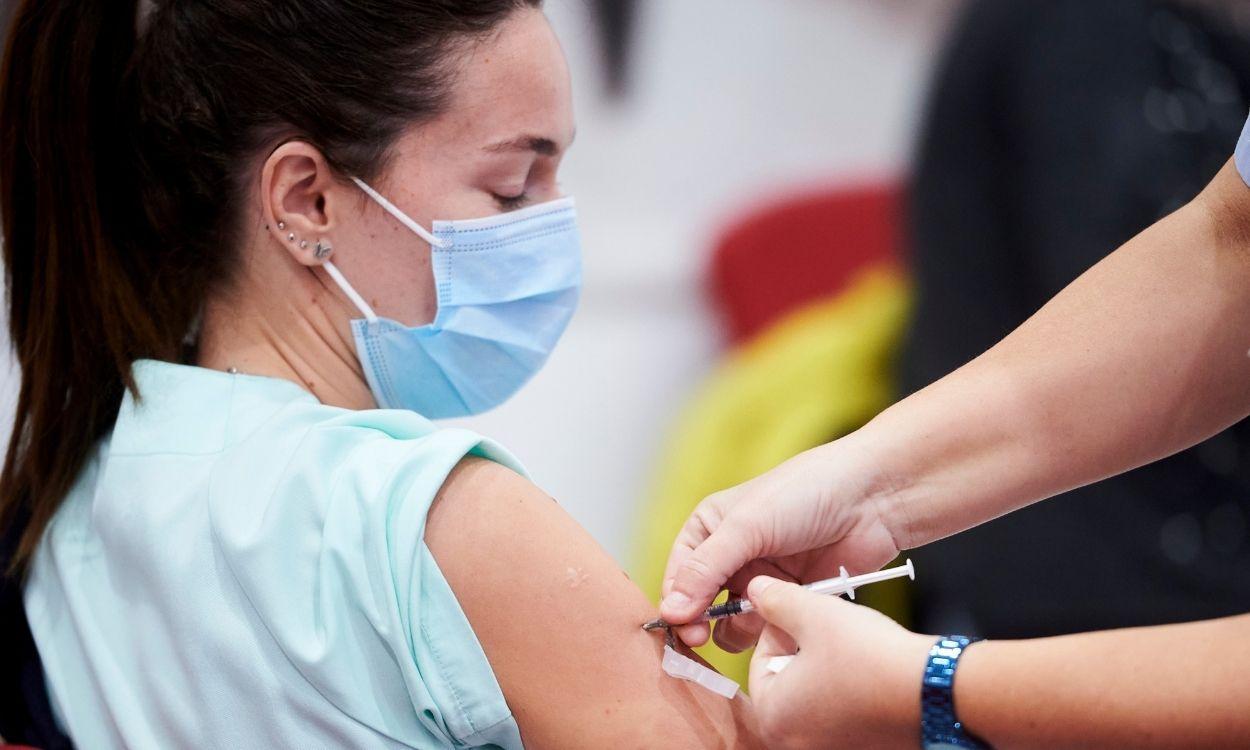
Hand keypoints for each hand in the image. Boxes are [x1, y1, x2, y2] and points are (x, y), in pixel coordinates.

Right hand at [659, 439, 900, 648]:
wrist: (871, 498)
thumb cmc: (805, 493)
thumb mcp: (747, 526)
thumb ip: (706, 569)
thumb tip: (670, 611)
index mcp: (710, 529)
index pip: (678, 575)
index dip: (676, 603)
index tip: (682, 627)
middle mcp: (731, 556)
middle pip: (701, 605)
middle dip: (701, 623)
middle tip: (702, 637)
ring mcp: (762, 579)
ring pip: (732, 624)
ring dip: (738, 629)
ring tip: (756, 619)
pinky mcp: (792, 599)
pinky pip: (769, 629)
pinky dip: (770, 632)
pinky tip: (782, 623)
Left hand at [746, 576, 930, 749]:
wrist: (936, 692)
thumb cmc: (872, 658)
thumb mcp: (815, 614)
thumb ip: (776, 601)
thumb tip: (756, 591)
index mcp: (773, 717)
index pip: (761, 662)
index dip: (783, 631)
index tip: (805, 618)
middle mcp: (794, 744)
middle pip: (786, 683)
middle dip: (804, 653)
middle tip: (830, 633)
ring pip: (815, 699)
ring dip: (827, 672)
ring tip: (854, 653)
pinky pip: (843, 717)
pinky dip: (851, 695)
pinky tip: (870, 677)